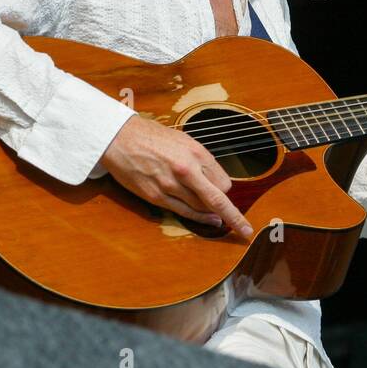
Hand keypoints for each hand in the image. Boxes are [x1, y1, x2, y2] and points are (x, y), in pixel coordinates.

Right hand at [99, 115, 253, 237]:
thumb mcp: (183, 140)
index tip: (227, 196)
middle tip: (246, 230)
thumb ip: (200, 161)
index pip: (223, 182)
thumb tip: (215, 180)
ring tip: (222, 220)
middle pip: (217, 199)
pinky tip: (208, 221)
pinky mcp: (156, 196)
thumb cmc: (152, 137)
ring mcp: (170, 185)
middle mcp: (186, 170)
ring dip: (212, 214)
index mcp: (195, 152)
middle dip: (235, 217)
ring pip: (201, 208)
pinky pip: (183, 212)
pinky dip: (198, 218)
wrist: (120, 138)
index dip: (226, 190)